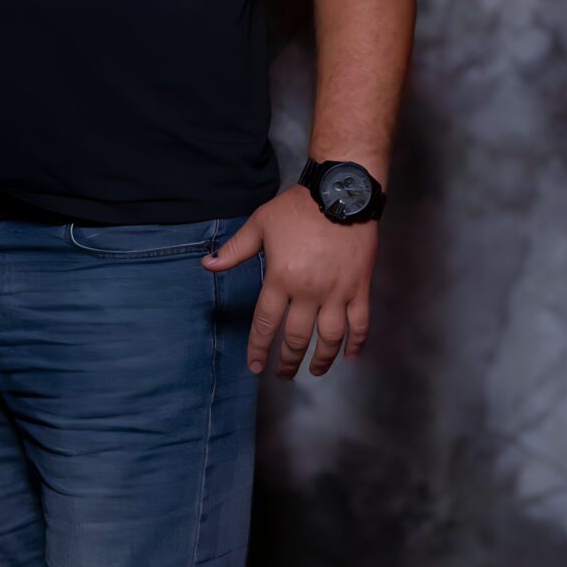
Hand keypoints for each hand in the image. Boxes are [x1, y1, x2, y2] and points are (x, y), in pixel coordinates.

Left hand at [202, 185, 377, 378]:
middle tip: (283, 374)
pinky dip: (356, 343)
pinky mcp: (359, 287)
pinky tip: (349, 356)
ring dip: (321, 360)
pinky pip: (359, 322)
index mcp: (281, 278)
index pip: (265, 323)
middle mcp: (308, 291)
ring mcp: (337, 291)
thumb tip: (207, 264)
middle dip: (287, 361)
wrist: (342, 193)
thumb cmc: (299, 208)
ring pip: (329, 337)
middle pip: (296, 337)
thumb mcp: (260, 224)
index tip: (254, 365)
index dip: (258, 348)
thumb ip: (235, 250)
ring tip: (314, 371)